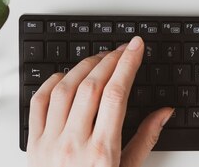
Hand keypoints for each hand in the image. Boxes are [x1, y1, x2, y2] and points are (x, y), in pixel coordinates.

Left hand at [27, 36, 172, 166]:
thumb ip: (146, 138)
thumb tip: (165, 111)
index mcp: (101, 151)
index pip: (116, 94)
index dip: (128, 64)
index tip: (137, 47)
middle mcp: (73, 144)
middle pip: (91, 86)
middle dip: (110, 59)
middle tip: (124, 49)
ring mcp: (49, 143)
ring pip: (64, 88)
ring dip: (84, 66)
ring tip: (100, 58)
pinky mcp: (34, 144)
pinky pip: (38, 102)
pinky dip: (53, 82)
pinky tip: (68, 76)